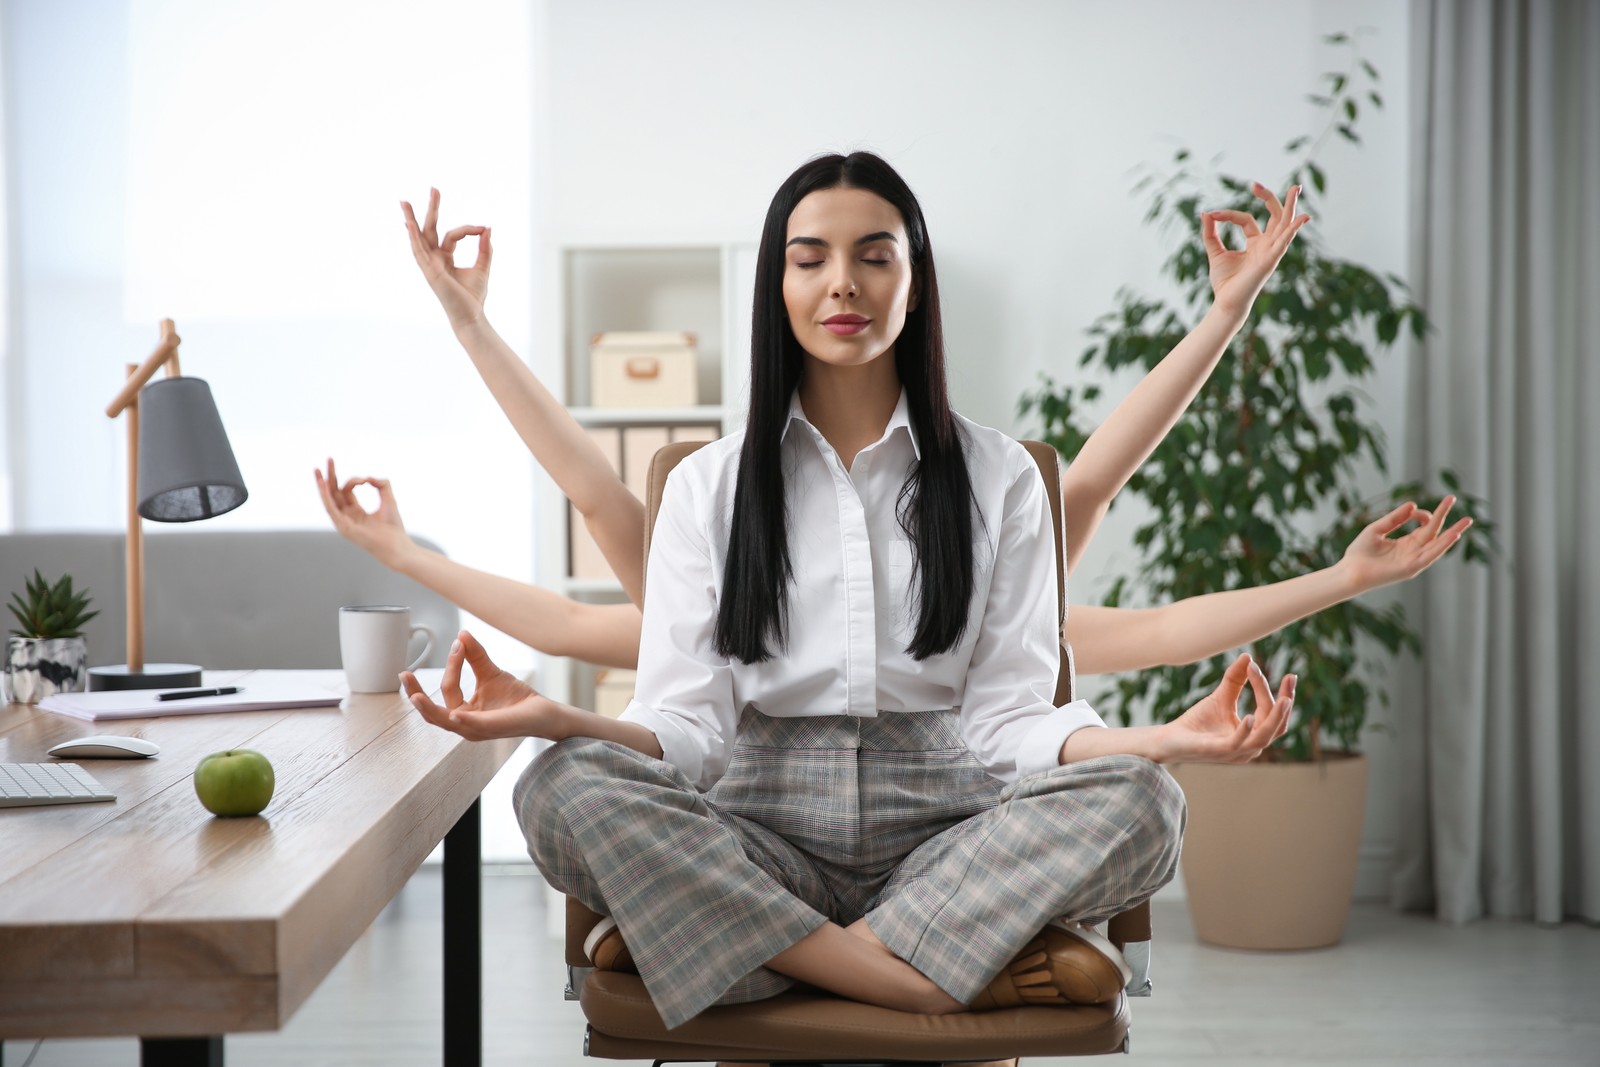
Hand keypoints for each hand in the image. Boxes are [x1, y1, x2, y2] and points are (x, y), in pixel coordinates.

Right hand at [314, 458, 411, 567]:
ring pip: (329, 500)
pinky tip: (323, 484)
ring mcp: (343, 523)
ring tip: (317, 470)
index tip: (366, 479)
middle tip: (329, 459)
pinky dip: (326, 496)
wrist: (398, 546)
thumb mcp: (389, 499)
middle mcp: (346, 517)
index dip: (354, 480)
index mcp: (355, 512)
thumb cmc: (394, 527)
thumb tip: (368, 477)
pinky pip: (331, 509)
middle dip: (331, 476)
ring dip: (322, 485)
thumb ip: (381, 484)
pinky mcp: (343, 528)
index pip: (346, 491)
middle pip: (334, 493)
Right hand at [401, 188, 491, 328]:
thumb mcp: (482, 267)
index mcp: (444, 257)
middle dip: (431, 209)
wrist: (472, 316)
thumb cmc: (474, 296)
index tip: (483, 229)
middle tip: (434, 188)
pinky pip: (419, 252)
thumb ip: (484, 248)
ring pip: (418, 238)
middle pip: (429, 230)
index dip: (469, 229)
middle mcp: (434, 259)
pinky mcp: (430, 272)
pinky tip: (409, 225)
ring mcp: (429, 265)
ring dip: (412, 219)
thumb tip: (487, 228)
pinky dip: (413, 238)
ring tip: (404, 202)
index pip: (453, 235)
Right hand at [403, 631, 563, 740]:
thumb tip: (461, 634)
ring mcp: (476, 730)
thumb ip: (475, 656)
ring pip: (445, 721)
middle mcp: (464, 724)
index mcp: (463, 712)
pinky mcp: (491, 730)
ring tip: (415, 696)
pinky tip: (454, 713)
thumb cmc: (516, 698)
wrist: (542, 711)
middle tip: (404, 675)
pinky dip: (461, 720)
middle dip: (415, 694)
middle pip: (433, 712)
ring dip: (429, 708)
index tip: (458, 644)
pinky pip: (472, 727)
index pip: (447, 689)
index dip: (451, 665)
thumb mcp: (491, 673)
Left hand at [1157, 654, 1294, 763]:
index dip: (1272, 690)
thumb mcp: (1220, 698)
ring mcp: (1235, 752)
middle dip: (1286, 702)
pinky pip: (1237, 744)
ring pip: (1264, 738)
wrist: (1170, 740)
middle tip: (1290, 678)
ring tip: (1284, 699)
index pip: (1270, 711)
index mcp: (1253, 734)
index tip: (1270, 668)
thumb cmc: (1198, 723)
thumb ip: (1235, 680)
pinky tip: (1248, 716)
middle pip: (1276, 725)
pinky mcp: (1217, 752)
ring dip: (1275, 718)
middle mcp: (1250, 746)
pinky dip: (1245, 731)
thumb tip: (1248, 655)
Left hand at [1202, 182, 1310, 316]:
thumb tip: (1205, 213)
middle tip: (1256, 184)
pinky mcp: (1271, 259)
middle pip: (1275, 216)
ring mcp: (1271, 251)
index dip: (1229, 214)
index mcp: (1256, 243)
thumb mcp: (1215, 251)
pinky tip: (1302, 217)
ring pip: (1285, 224)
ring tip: (1296, 188)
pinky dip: (1294, 229)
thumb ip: (1210, 233)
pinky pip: (1285, 242)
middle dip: (1269, 198)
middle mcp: (1267, 245)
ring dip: (1291, 206)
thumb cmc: (1224, 282)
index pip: (1247, 219)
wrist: (1226, 302)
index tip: (1212, 214)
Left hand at [1338, 496, 1471, 593]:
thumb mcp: (1377, 529)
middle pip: (1436, 533)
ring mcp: (1414, 560)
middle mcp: (1414, 551)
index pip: (1424, 525)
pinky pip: (1430, 556)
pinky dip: (1442, 546)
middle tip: (1454, 498)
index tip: (1413, 508)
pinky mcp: (1411, 568)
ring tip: (1467, 521)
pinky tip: (1453, 535)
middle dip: (1446, 517)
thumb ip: (1395, 518)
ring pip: (1438, 544)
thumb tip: (1413, 504)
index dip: (1422, 513)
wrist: (1349, 572)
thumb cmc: (1360, 552)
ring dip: (1452, 532)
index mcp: (1406, 543)